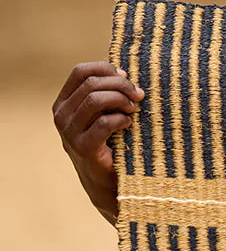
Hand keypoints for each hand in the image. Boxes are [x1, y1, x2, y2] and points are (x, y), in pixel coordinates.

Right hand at [52, 62, 143, 223]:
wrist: (106, 182)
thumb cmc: (110, 142)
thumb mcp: (103, 114)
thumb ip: (106, 93)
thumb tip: (124, 72)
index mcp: (64, 103)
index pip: (80, 71)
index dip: (106, 68)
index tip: (126, 76)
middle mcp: (61, 116)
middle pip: (92, 83)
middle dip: (121, 85)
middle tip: (138, 95)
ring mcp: (69, 133)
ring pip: (96, 99)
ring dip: (122, 100)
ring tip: (134, 110)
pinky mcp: (83, 148)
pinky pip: (105, 122)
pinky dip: (122, 119)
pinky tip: (129, 124)